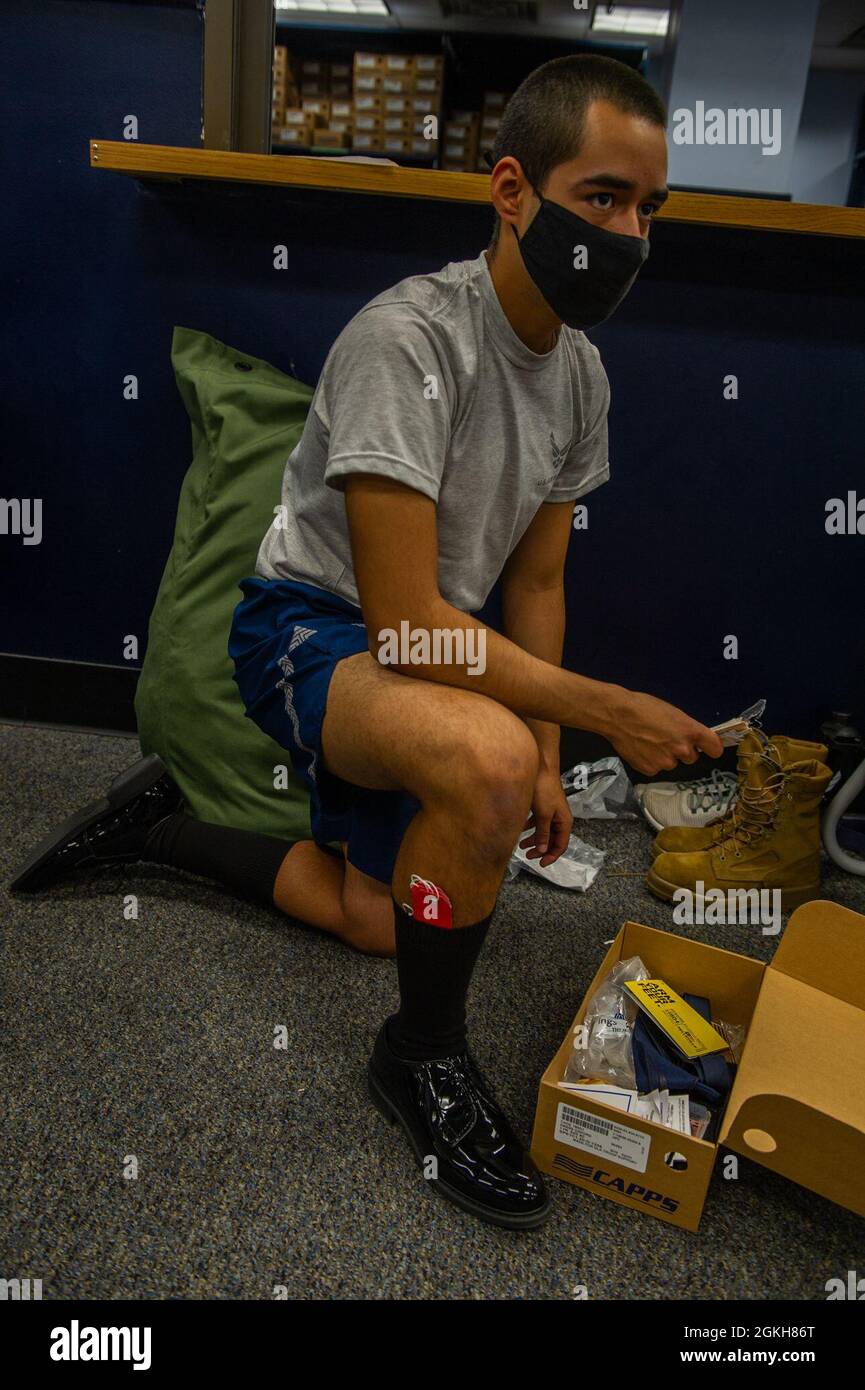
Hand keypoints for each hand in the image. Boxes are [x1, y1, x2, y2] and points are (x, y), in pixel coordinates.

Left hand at [519, 766, 572, 867]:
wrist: (541, 768)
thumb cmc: (545, 789)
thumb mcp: (543, 815)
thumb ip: (543, 834)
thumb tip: (543, 850)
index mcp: (564, 822)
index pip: (561, 845)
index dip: (552, 856)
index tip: (541, 864)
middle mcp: (559, 818)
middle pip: (552, 839)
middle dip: (541, 849)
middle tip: (528, 856)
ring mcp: (551, 812)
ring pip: (543, 831)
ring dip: (533, 839)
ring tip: (521, 846)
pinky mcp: (543, 806)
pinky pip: (537, 822)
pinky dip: (530, 828)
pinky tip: (520, 829)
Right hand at [605, 689, 723, 775]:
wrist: (617, 715)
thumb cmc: (644, 707)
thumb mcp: (673, 713)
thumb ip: (686, 728)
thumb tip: (693, 739)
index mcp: (691, 732)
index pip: (715, 749)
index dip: (711, 748)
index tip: (707, 748)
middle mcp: (682, 749)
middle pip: (692, 757)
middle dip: (682, 751)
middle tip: (666, 739)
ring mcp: (666, 762)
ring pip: (672, 763)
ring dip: (665, 756)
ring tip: (649, 742)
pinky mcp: (650, 770)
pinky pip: (656, 768)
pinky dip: (650, 761)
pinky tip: (641, 749)